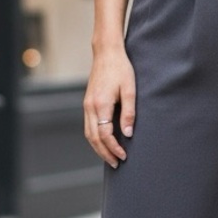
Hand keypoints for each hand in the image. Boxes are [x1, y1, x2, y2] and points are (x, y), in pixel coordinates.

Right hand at [83, 44, 135, 168]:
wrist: (106, 53)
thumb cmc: (121, 69)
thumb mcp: (130, 90)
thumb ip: (129, 113)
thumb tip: (128, 134)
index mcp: (101, 105)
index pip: (105, 134)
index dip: (114, 148)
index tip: (124, 156)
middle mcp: (90, 107)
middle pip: (94, 138)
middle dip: (105, 153)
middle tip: (116, 164)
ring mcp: (86, 105)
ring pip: (88, 133)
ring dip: (98, 148)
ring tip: (110, 157)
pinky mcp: (87, 103)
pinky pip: (88, 126)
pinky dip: (95, 138)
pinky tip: (103, 142)